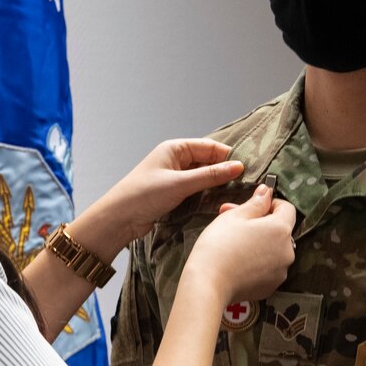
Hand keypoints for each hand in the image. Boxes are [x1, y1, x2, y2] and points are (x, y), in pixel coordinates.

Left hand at [92, 139, 244, 243]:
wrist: (119, 219)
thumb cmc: (143, 195)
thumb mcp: (180, 184)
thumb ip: (210, 176)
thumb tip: (237, 167)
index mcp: (175, 149)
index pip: (209, 147)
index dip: (227, 156)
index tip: (246, 168)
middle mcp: (176, 160)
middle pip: (208, 161)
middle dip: (224, 171)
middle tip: (245, 183)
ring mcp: (175, 177)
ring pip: (204, 177)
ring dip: (216, 185)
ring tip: (236, 194)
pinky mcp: (174, 193)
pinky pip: (197, 190)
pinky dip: (207, 194)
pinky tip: (219, 202)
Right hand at [181, 184, 296, 304]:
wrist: (208, 283)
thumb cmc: (219, 246)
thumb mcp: (234, 216)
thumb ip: (256, 203)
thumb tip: (266, 192)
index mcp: (280, 229)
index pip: (287, 208)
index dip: (270, 203)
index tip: (255, 205)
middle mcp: (287, 251)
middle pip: (280, 230)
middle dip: (260, 223)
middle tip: (235, 222)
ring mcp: (281, 271)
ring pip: (274, 249)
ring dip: (260, 243)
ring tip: (234, 243)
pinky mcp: (271, 286)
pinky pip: (269, 267)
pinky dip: (257, 262)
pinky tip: (238, 261)